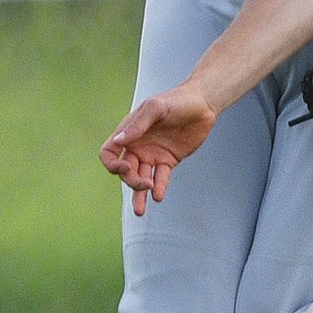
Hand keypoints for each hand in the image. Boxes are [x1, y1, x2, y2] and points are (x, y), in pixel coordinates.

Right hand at [99, 82, 218, 214]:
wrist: (203, 104)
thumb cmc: (176, 100)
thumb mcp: (155, 108)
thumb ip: (138, 125)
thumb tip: (118, 142)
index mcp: (129, 132)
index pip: (109, 153)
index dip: (111, 163)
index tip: (124, 167)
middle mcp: (138, 146)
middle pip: (125, 171)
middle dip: (131, 181)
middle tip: (144, 184)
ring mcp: (152, 154)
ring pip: (141, 179)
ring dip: (139, 194)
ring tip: (140, 212)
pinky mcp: (168, 161)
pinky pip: (160, 178)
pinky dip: (158, 188)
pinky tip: (158, 196)